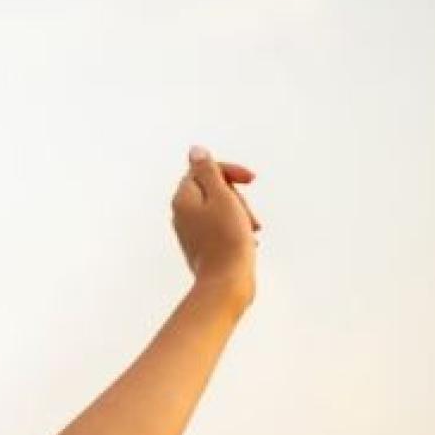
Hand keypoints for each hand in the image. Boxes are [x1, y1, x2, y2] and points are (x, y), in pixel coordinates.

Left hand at [171, 145, 259, 298]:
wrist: (226, 282)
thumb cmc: (227, 239)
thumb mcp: (221, 197)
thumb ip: (208, 172)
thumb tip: (196, 152)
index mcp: (183, 199)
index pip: (204, 169)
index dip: (229, 171)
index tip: (251, 179)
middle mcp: (182, 214)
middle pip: (214, 190)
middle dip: (237, 197)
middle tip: (248, 215)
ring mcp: (191, 231)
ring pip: (222, 209)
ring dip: (241, 214)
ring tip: (252, 230)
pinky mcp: (203, 246)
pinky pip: (222, 227)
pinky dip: (237, 229)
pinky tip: (249, 241)